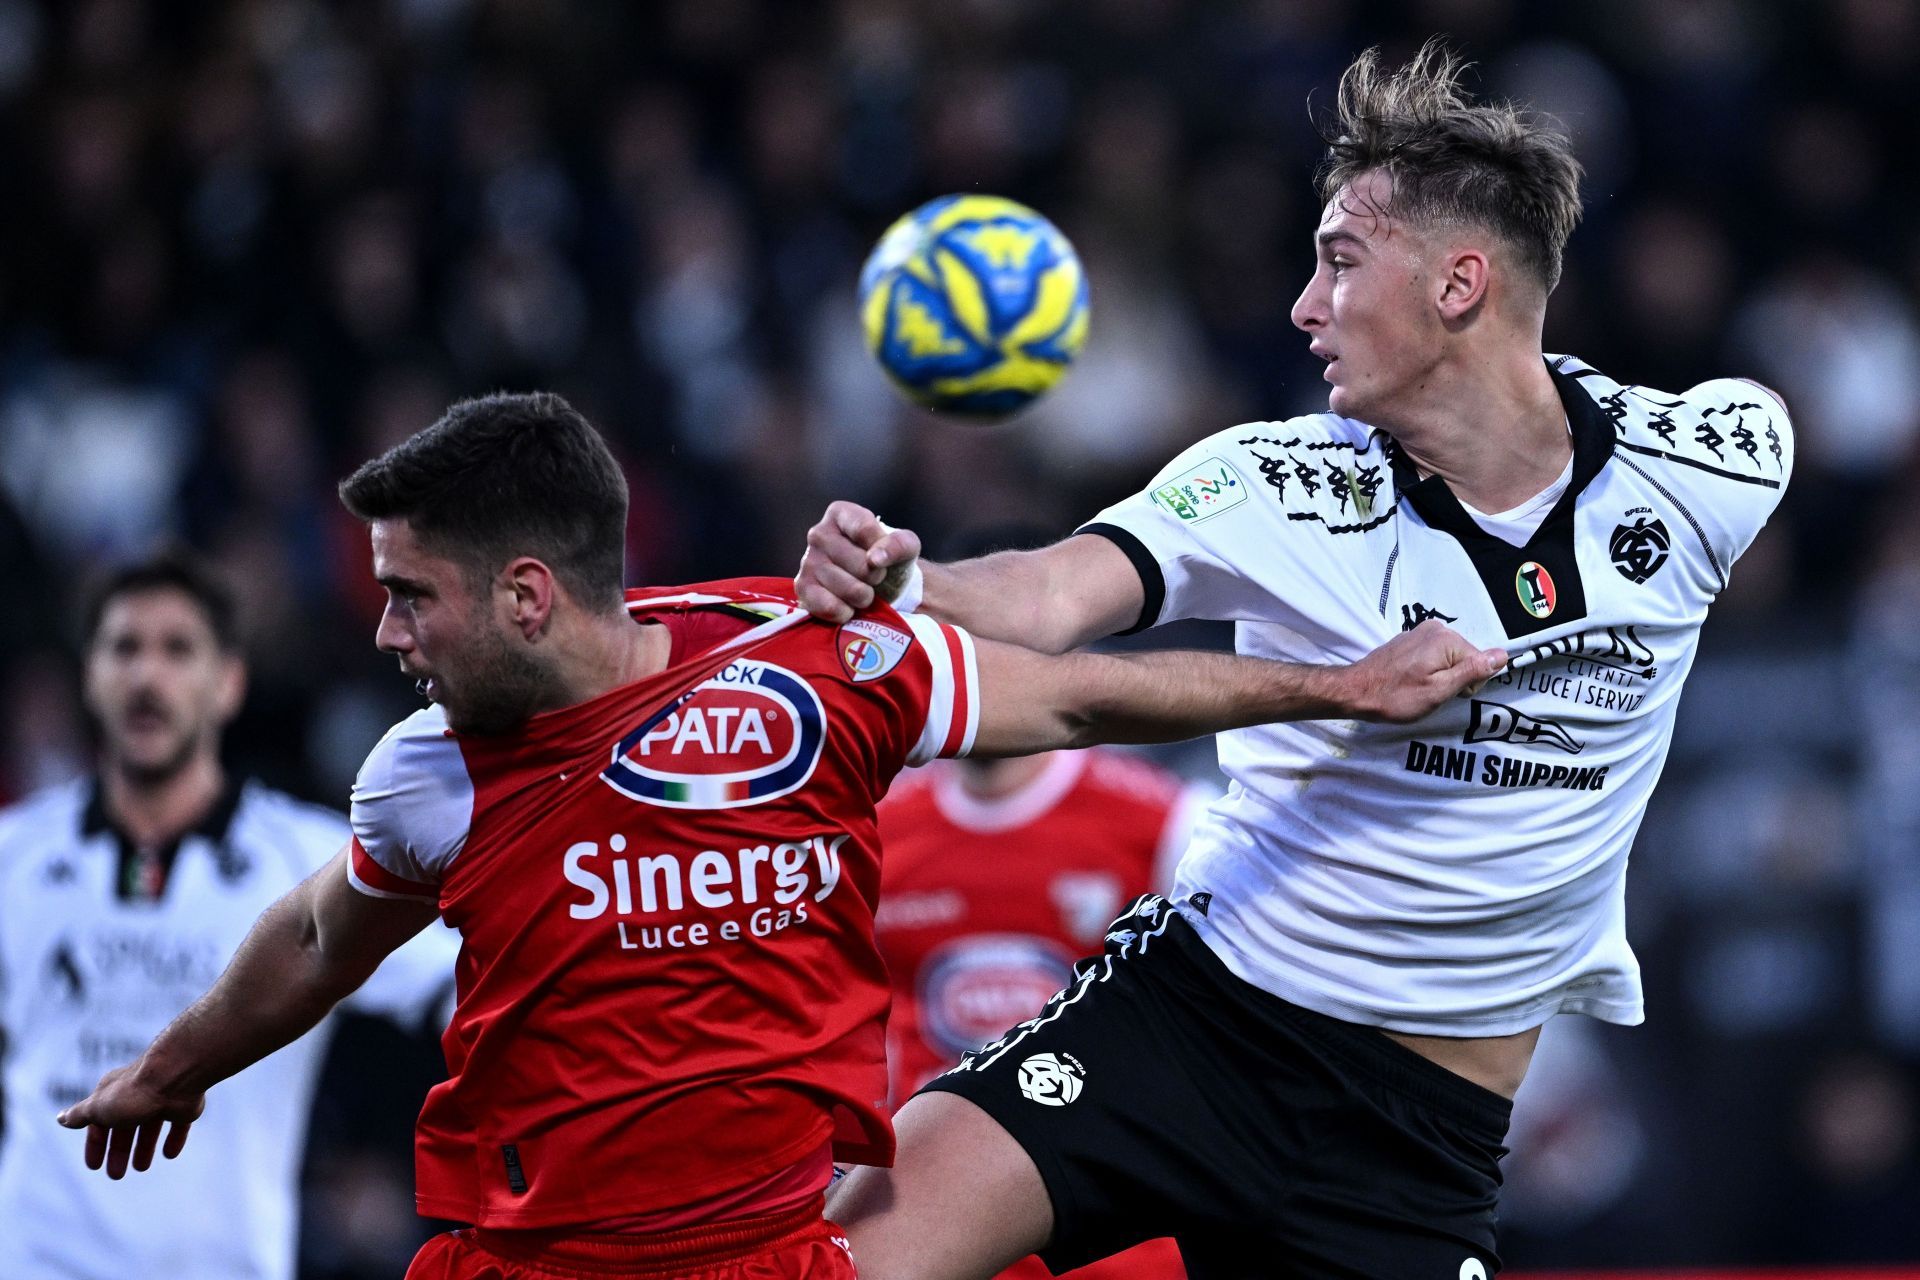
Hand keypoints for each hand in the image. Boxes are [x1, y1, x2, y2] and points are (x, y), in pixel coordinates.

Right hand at [57, 1063, 205, 1178]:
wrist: (176, 1076)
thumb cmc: (133, 1092)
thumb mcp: (99, 1107)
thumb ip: (81, 1115)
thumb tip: (60, 1118)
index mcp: (113, 1095)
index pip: (100, 1123)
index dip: (95, 1145)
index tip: (93, 1166)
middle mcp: (137, 1096)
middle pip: (125, 1127)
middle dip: (119, 1151)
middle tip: (116, 1175)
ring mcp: (162, 1100)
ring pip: (150, 1126)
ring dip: (144, 1147)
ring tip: (141, 1168)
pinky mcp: (184, 1106)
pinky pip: (178, 1125)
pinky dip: (174, 1139)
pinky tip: (169, 1154)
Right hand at [795, 501, 922, 622]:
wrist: (878, 585)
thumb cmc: (888, 558)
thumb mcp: (905, 545)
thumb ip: (898, 544)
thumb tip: (875, 559)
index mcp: (840, 514)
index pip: (865, 530)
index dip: (883, 549)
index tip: (886, 556)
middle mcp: (818, 533)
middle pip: (861, 565)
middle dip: (876, 577)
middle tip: (873, 577)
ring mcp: (807, 562)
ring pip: (849, 589)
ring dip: (864, 597)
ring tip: (862, 590)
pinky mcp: (802, 589)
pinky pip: (831, 607)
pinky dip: (847, 612)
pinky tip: (848, 605)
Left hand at [1340, 620, 1507, 723]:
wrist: (1355, 692)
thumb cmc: (1396, 696)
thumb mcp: (1440, 690)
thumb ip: (1472, 671)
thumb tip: (1502, 655)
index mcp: (1446, 639)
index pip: (1481, 662)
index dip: (1467, 685)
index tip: (1446, 693)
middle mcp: (1435, 629)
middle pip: (1465, 658)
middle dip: (1454, 679)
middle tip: (1430, 692)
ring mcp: (1419, 633)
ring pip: (1448, 659)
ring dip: (1439, 676)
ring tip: (1418, 688)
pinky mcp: (1408, 641)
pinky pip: (1432, 656)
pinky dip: (1426, 671)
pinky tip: (1410, 681)